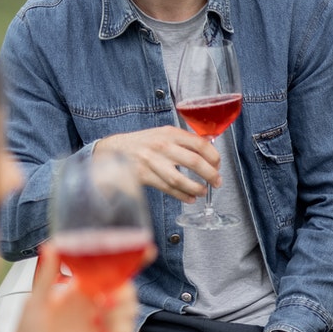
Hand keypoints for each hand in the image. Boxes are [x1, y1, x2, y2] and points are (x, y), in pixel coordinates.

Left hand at [10, 249, 136, 331]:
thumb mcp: (35, 301)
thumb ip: (47, 275)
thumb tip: (52, 246)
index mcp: (81, 291)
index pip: (109, 273)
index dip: (127, 263)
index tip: (145, 252)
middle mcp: (94, 306)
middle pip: (125, 291)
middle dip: (126, 290)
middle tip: (114, 295)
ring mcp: (101, 325)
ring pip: (129, 310)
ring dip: (125, 308)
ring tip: (107, 312)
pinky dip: (123, 328)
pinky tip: (109, 330)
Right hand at [96, 128, 219, 201]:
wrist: (115, 149)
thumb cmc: (144, 142)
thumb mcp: (164, 133)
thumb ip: (185, 140)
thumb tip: (210, 148)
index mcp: (170, 133)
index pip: (200, 144)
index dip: (213, 156)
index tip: (218, 164)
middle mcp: (162, 146)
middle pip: (194, 162)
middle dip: (210, 175)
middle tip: (217, 181)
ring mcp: (152, 162)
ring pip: (180, 179)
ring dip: (196, 188)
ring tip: (203, 191)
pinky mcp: (144, 176)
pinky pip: (168, 189)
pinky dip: (182, 195)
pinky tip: (190, 198)